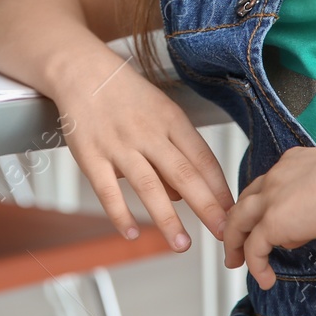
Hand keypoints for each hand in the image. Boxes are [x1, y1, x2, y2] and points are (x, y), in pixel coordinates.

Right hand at [53, 52, 234, 253]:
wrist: (82, 70)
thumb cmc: (125, 95)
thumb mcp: (160, 112)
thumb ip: (174, 152)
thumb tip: (184, 197)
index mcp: (170, 119)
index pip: (202, 157)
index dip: (220, 188)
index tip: (233, 213)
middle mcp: (147, 132)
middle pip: (183, 173)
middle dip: (207, 206)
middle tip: (224, 232)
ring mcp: (118, 145)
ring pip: (148, 186)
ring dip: (167, 218)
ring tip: (182, 244)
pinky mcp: (91, 155)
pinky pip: (107, 190)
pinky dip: (120, 214)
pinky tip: (131, 233)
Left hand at [221, 143, 315, 290]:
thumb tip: (315, 220)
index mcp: (289, 165)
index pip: (267, 186)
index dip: (262, 205)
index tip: (264, 221)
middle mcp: (274, 178)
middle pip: (244, 202)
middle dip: (237, 223)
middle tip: (236, 241)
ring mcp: (270, 199)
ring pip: (238, 222)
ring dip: (235, 244)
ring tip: (235, 262)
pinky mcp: (273, 222)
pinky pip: (255, 248)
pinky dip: (256, 266)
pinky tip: (265, 279)